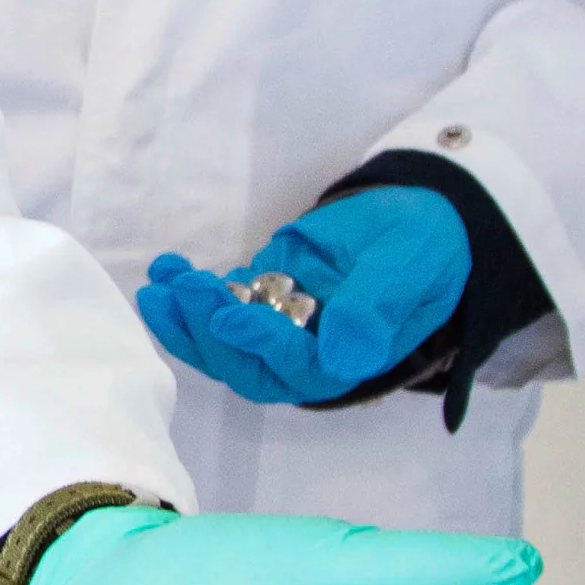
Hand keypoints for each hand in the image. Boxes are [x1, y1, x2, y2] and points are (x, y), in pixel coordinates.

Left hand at [137, 188, 470, 406]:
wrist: (417, 217)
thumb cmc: (423, 247)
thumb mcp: (409, 268)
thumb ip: (375, 309)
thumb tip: (342, 356)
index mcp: (348, 361)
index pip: (296, 367)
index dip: (261, 346)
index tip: (230, 313)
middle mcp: (308, 356)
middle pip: (246, 365)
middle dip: (208, 333)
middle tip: (183, 290)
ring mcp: (279, 328)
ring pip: (222, 342)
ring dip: (186, 317)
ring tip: (161, 284)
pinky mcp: (260, 298)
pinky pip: (217, 304)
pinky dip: (187, 290)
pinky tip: (167, 267)